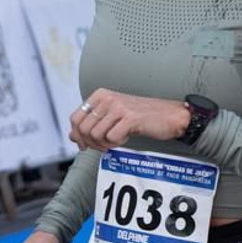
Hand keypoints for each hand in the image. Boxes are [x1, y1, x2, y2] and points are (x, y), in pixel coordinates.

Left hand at [70, 89, 189, 152]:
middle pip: (83, 129)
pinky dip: (116, 144)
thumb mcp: (113, 116)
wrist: (169, 115)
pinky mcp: (130, 118)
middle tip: (103, 146)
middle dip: (91, 143)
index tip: (84, 144)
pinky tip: (124, 139)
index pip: (75, 118)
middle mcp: (108, 99)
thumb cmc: (142, 116)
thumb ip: (92, 123)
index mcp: (100, 95)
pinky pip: (112, 138)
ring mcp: (119, 107)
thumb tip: (72, 135)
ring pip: (96, 135)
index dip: (77, 135)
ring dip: (104, 144)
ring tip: (115, 141)